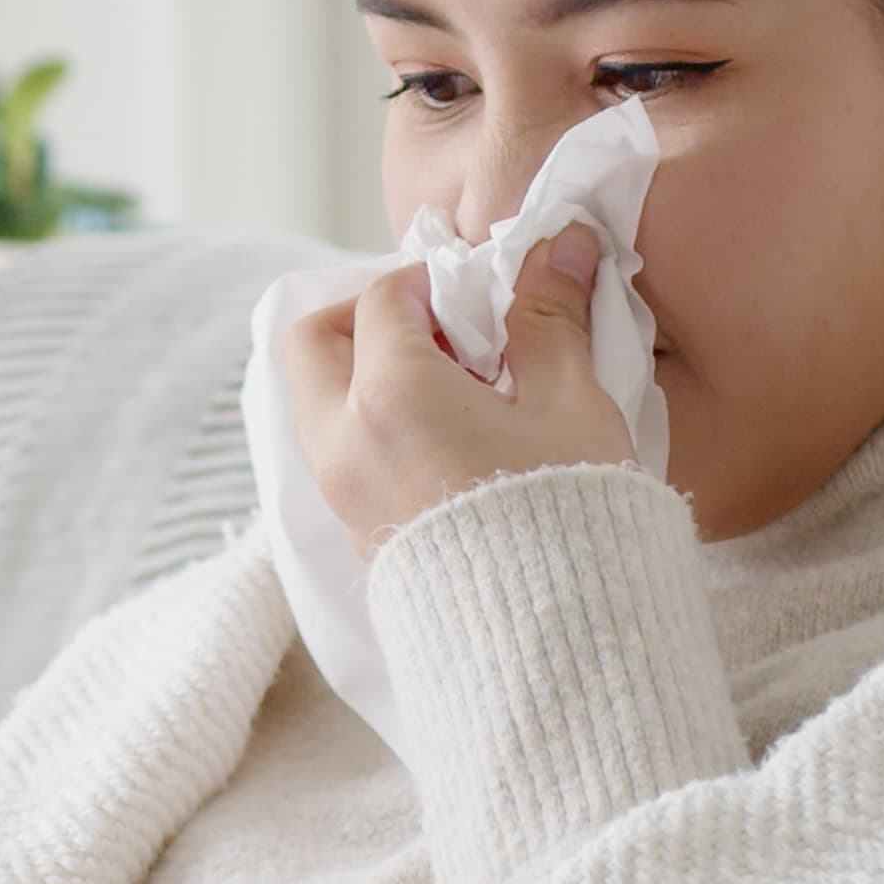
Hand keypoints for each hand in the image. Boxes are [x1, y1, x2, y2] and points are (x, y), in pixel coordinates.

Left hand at [276, 225, 632, 556]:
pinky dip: (371, 425)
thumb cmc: (569, 514)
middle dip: (367, 317)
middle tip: (441, 329)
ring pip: (318, 400)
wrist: (554, 641)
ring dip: (367, 374)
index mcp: (389, 394)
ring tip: (454, 390)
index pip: (386, 297)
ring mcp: (341, 492)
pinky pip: (338, 452)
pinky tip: (449, 440)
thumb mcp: (569, 402)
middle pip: (314, 341)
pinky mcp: (356, 533)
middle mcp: (343, 440)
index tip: (483, 294)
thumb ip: (551, 315)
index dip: (435, 280)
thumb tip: (559, 242)